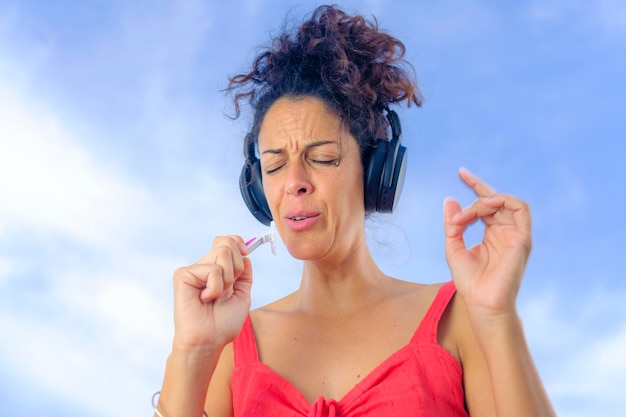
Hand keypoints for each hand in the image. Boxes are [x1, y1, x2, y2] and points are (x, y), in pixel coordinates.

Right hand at [171, 236, 252, 351]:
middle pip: (227, 244)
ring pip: (222, 253)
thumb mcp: (242, 295)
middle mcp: (204, 267)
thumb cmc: (223, 324)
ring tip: (216, 296)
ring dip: (228, 279)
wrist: (208, 341)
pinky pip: (212, 270)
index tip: (245, 251)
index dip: (237, 241)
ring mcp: (193, 270)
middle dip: (237, 266)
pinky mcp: (183, 275)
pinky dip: (216, 288)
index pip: (226, 242)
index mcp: (216, 271)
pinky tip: (205, 299)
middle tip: (229, 288)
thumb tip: (246, 256)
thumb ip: (244, 275)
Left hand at [443, 168, 531, 319]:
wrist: (481, 302)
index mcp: (492, 234)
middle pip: (495, 200)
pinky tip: (485, 206)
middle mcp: (505, 232)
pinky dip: (503, 201)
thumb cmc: (470, 281)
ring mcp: (515, 235)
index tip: (461, 173)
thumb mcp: (453, 247)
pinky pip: (521, 209)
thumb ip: (453, 224)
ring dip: (486, 200)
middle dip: (478, 189)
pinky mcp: (523, 239)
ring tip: (470, 212)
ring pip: (506, 202)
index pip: (486, 204)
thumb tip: (450, 200)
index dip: (476, 186)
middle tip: (462, 184)